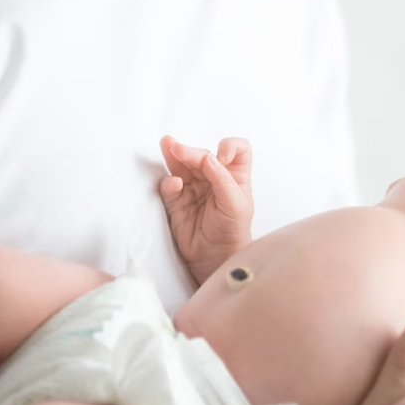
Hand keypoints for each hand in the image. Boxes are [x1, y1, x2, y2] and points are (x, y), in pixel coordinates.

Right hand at [158, 136, 253, 285]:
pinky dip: (169, 182)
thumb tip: (207, 157)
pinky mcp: (177, 200)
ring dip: (174, 155)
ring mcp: (194, 188)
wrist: (214, 259)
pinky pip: (170, 185)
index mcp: (235, 177)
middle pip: (203, 155)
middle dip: (192, 151)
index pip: (236, 150)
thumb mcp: (236, 205)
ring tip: (168, 145)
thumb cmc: (233, 232)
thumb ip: (222, 179)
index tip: (221, 156)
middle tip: (179, 149)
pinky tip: (174, 184)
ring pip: (183, 165)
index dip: (229, 147)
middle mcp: (214, 178)